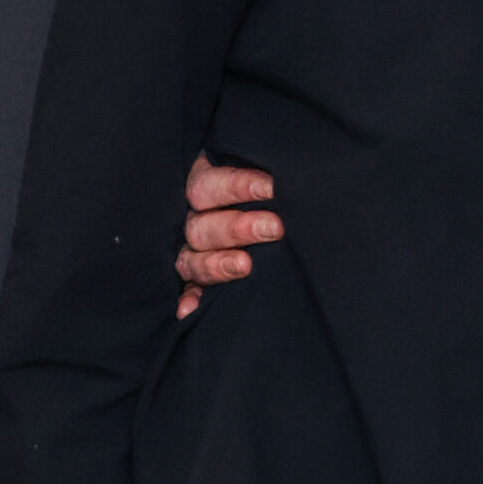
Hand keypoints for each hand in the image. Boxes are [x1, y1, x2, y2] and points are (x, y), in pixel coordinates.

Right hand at [176, 150, 280, 319]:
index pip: (210, 185)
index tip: (273, 187)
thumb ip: (267, 178)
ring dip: (217, 263)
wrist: (274, 213)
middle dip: (238, 227)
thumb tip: (294, 174)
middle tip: (275, 227)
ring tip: (245, 265)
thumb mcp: (262, 175)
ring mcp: (192, 251)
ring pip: (192, 259)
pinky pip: (188, 290)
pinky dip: (189, 299)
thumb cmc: (270, 189)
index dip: (238, 186)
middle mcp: (194, 220)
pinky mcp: (195, 279)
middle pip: (202, 225)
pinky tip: (189, 310)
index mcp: (204, 185)